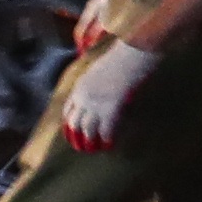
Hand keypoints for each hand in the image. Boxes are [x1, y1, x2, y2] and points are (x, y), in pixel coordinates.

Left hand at [57, 32, 161, 149]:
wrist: (132, 53)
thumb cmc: (121, 57)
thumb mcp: (99, 69)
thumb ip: (95, 82)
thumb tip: (101, 92)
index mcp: (79, 86)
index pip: (68, 109)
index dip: (69, 122)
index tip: (71, 131)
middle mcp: (83, 97)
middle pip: (74, 122)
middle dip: (76, 136)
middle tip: (81, 147)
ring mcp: (96, 103)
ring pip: (88, 128)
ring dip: (90, 141)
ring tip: (93, 149)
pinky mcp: (111, 108)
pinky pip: (106, 128)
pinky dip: (107, 138)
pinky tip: (109, 144)